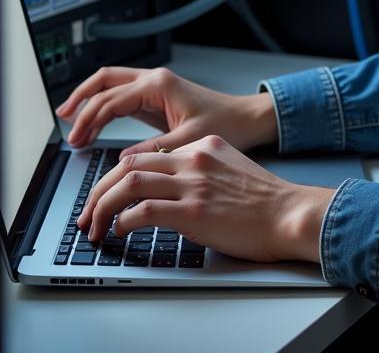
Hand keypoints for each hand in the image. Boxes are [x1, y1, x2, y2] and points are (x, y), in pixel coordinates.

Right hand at [55, 65, 277, 155]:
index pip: (111, 99)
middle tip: (64, 122)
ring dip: (90, 99)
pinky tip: (96, 123)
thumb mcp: (187, 140)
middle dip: (81, 99)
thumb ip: (153, 149)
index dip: (89, 121)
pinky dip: (105, 106)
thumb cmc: (225, 124)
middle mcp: (154, 80)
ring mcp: (155, 86)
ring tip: (71, 121)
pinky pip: (123, 95)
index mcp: (158, 86)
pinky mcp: (157, 97)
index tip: (76, 142)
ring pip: (111, 83)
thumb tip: (121, 160)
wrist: (246, 118)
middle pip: (104, 80)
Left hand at [75, 134, 334, 262]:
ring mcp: (193, 183)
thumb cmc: (266, 201)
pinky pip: (142, 210)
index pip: (146, 153)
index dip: (119, 174)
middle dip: (99, 189)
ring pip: (128, 183)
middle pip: (129, 165)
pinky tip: (119, 231)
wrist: (290, 213)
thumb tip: (170, 188)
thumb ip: (201, 171)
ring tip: (93, 224)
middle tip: (88, 211)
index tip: (107, 191)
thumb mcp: (231, 170)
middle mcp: (194, 158)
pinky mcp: (192, 211)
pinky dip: (123, 221)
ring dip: (102, 205)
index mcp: (203, 147)